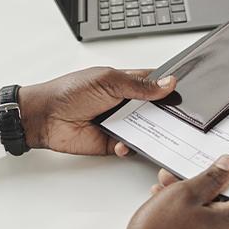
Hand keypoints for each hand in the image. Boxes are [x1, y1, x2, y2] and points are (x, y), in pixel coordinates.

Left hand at [17, 67, 175, 155]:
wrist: (44, 117)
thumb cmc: (69, 91)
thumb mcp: (108, 81)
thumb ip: (139, 85)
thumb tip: (168, 82)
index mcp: (126, 82)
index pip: (155, 83)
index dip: (169, 86)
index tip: (184, 92)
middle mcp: (125, 102)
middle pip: (154, 108)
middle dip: (164, 113)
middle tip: (176, 117)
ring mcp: (119, 122)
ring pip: (145, 129)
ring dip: (150, 131)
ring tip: (155, 132)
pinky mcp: (111, 142)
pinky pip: (129, 146)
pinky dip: (129, 146)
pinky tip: (123, 143)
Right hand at [124, 155, 228, 228]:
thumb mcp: (184, 193)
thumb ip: (210, 177)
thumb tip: (228, 166)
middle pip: (228, 200)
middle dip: (210, 180)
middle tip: (198, 167)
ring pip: (209, 208)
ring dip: (193, 191)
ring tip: (171, 182)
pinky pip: (198, 219)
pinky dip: (186, 206)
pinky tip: (167, 197)